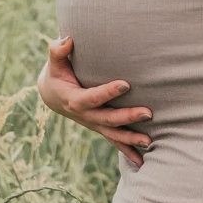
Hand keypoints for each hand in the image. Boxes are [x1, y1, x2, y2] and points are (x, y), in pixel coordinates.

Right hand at [35, 35, 150, 164]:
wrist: (53, 95)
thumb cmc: (57, 74)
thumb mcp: (54, 63)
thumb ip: (58, 51)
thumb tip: (67, 39)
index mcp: (74, 100)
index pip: (93, 97)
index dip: (108, 92)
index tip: (126, 83)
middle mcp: (85, 116)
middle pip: (108, 119)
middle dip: (128, 117)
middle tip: (148, 112)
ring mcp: (94, 124)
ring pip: (114, 134)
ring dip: (132, 139)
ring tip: (150, 142)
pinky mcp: (100, 127)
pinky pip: (115, 141)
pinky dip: (128, 152)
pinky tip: (142, 162)